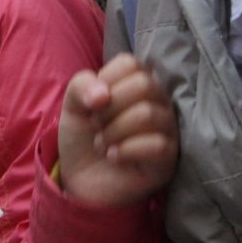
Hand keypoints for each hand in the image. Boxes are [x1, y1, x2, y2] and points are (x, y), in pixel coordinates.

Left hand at [57, 53, 177, 208]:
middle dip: (110, 107)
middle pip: (144, 85)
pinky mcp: (168, 158)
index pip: (131, 63)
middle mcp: (159, 102)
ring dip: (115, 130)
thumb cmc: (85, 136)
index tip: (92, 102)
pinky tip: (114, 156)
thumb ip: (82, 86)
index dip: (105, 80)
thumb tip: (102, 95)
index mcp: (139, 83)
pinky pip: (157, 145)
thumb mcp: (73, 105)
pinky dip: (126, 150)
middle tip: (96, 124)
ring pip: (148, 114)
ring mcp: (167, 129)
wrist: (81, 179)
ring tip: (103, 143)